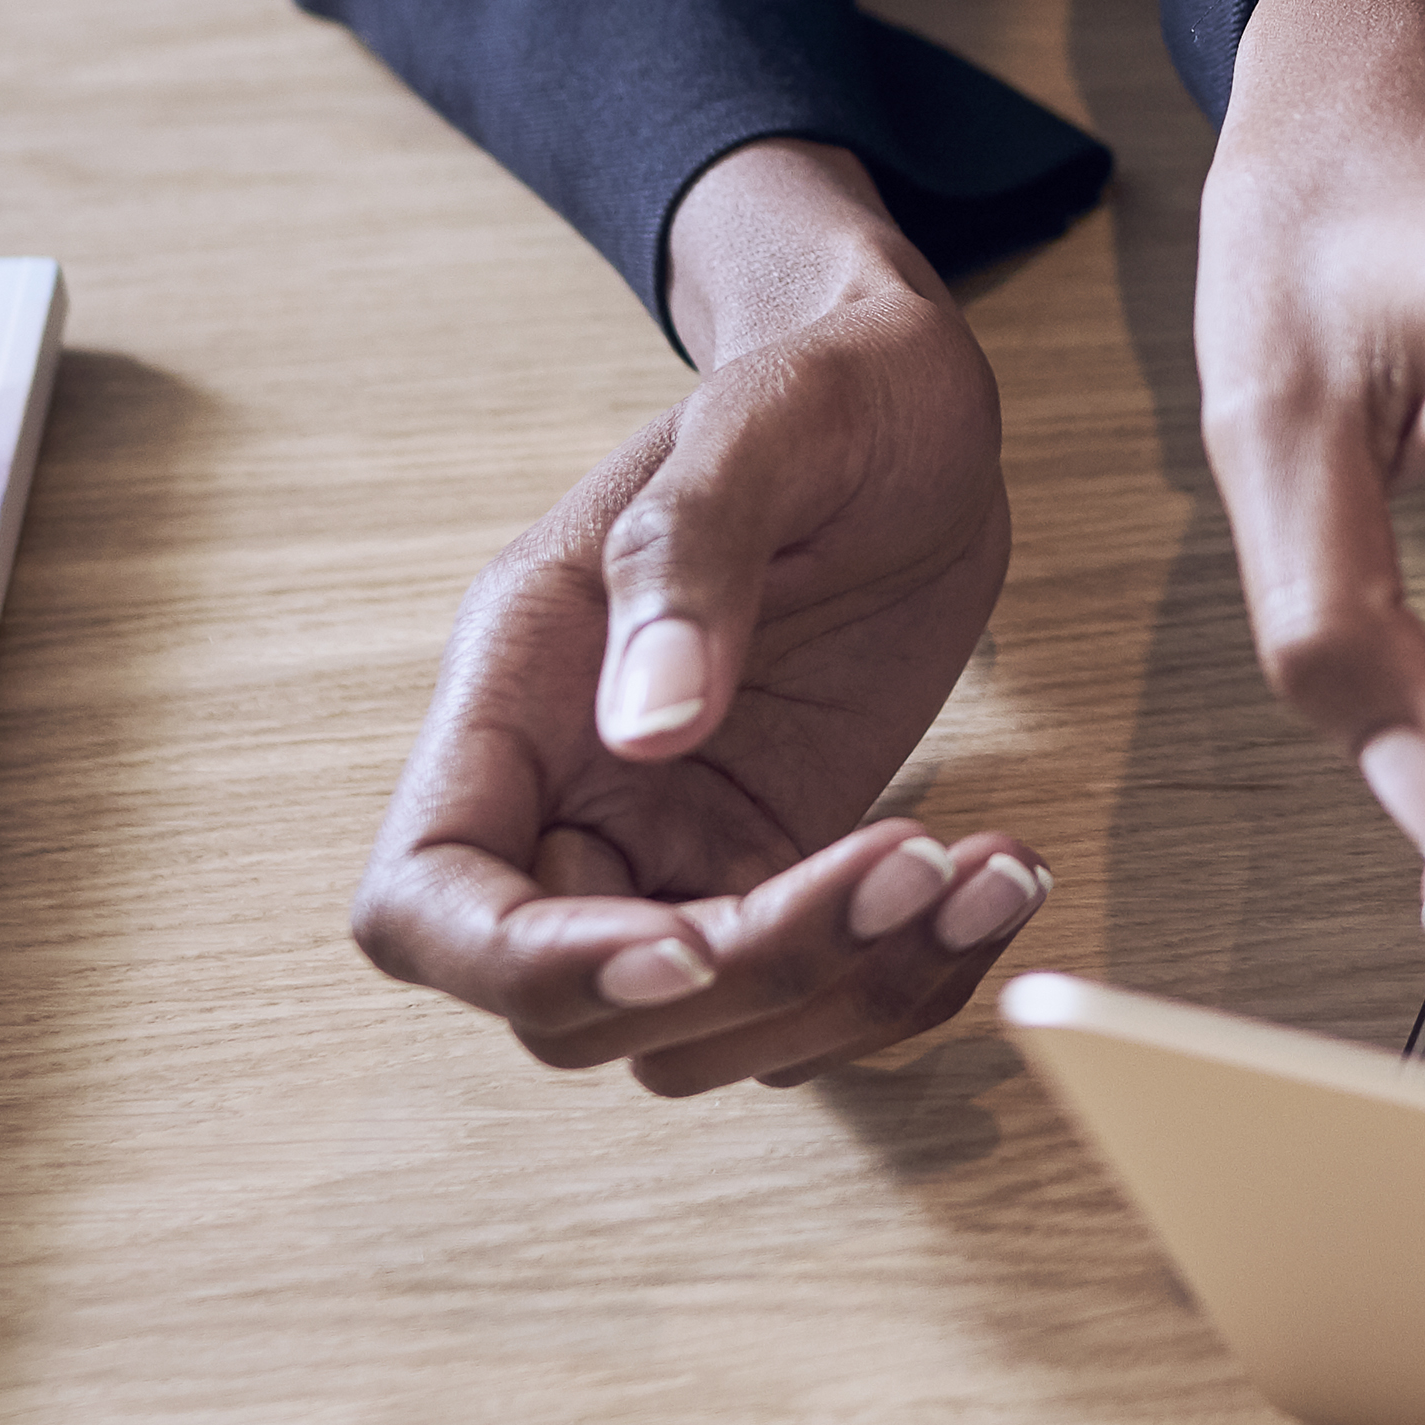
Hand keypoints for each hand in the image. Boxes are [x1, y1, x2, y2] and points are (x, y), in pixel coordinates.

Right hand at [351, 140, 1050, 1089]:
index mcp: (514, 689)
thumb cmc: (820, 389)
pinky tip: (999, 874)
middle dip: (746, 976)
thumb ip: (688, 561)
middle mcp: (574, 791)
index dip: (529, 963)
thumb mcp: (762, 425)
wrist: (910, 403)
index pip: (425, 902)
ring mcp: (674, 846)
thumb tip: (647, 727)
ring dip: (845, 994)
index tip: (692, 943)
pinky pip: (811, 996)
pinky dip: (908, 976)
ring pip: (700, 1034)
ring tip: (977, 869)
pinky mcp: (777, 866)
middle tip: (903, 863)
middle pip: (571, 1004)